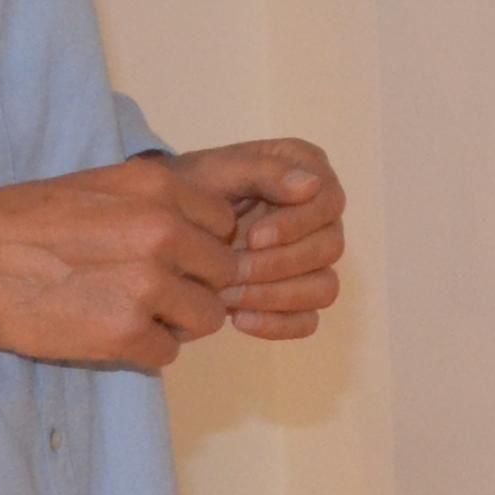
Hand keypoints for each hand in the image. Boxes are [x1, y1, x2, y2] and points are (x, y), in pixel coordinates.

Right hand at [0, 158, 247, 370]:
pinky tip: (110, 334)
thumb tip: (196, 234)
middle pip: (223, 273)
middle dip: (197, 286)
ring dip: (177, 322)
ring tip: (134, 315)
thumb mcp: (99, 187)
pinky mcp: (124, 333)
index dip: (202, 246)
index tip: (175, 257)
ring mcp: (147, 284)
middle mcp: (162, 231)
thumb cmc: (22, 221)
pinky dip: (144, 351)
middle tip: (156, 293)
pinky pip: (168, 354)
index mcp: (158, 189)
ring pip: (206, 318)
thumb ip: (154, 206)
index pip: (224, 224)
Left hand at [170, 138, 345, 341]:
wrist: (165, 225)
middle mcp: (320, 217)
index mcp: (310, 174)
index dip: (297, 225)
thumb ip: (265, 172)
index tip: (254, 238)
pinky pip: (308, 321)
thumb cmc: (194, 189)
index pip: (329, 203)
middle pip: (329, 248)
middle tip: (232, 272)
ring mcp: (314, 260)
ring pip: (324, 288)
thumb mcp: (220, 170)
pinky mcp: (301, 296)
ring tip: (228, 296)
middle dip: (278, 264)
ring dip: (276, 296)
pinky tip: (239, 318)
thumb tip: (313, 184)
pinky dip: (277, 324)